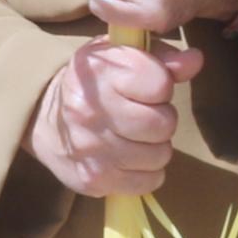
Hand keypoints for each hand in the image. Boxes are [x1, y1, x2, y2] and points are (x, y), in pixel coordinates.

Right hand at [28, 39, 207, 197]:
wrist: (42, 117)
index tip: (145, 88)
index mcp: (100, 71)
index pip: (160, 84)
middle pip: (163, 124)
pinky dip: (146, 172)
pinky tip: (129, 158)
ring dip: (154, 147)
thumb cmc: (95, 82)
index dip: (160, 87)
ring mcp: (91, 149)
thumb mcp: (122, 56)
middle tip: (142, 115)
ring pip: (160, 155)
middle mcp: (91, 110)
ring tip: (135, 136)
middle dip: (161, 119)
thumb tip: (195, 60)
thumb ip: (161, 57)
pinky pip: (149, 181)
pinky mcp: (94, 180)